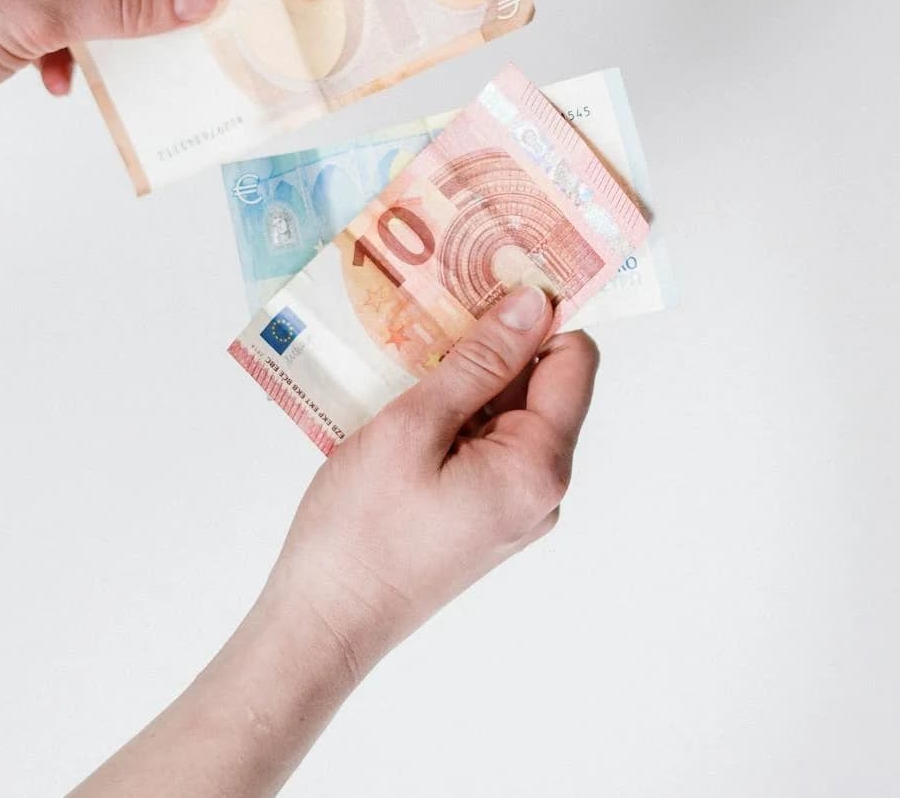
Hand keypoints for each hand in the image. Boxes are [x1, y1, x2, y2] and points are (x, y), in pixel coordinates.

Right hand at [266, 285, 597, 668]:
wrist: (326, 622)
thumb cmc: (360, 531)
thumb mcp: (413, 427)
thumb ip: (478, 362)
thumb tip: (532, 305)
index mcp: (539, 467)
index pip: (574, 362)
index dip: (539, 315)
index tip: (492, 276)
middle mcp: (543, 490)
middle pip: (542, 386)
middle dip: (496, 342)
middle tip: (437, 303)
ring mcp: (515, 507)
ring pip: (508, 414)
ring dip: (468, 377)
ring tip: (409, 351)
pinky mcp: (485, 517)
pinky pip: (486, 446)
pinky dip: (455, 414)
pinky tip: (406, 399)